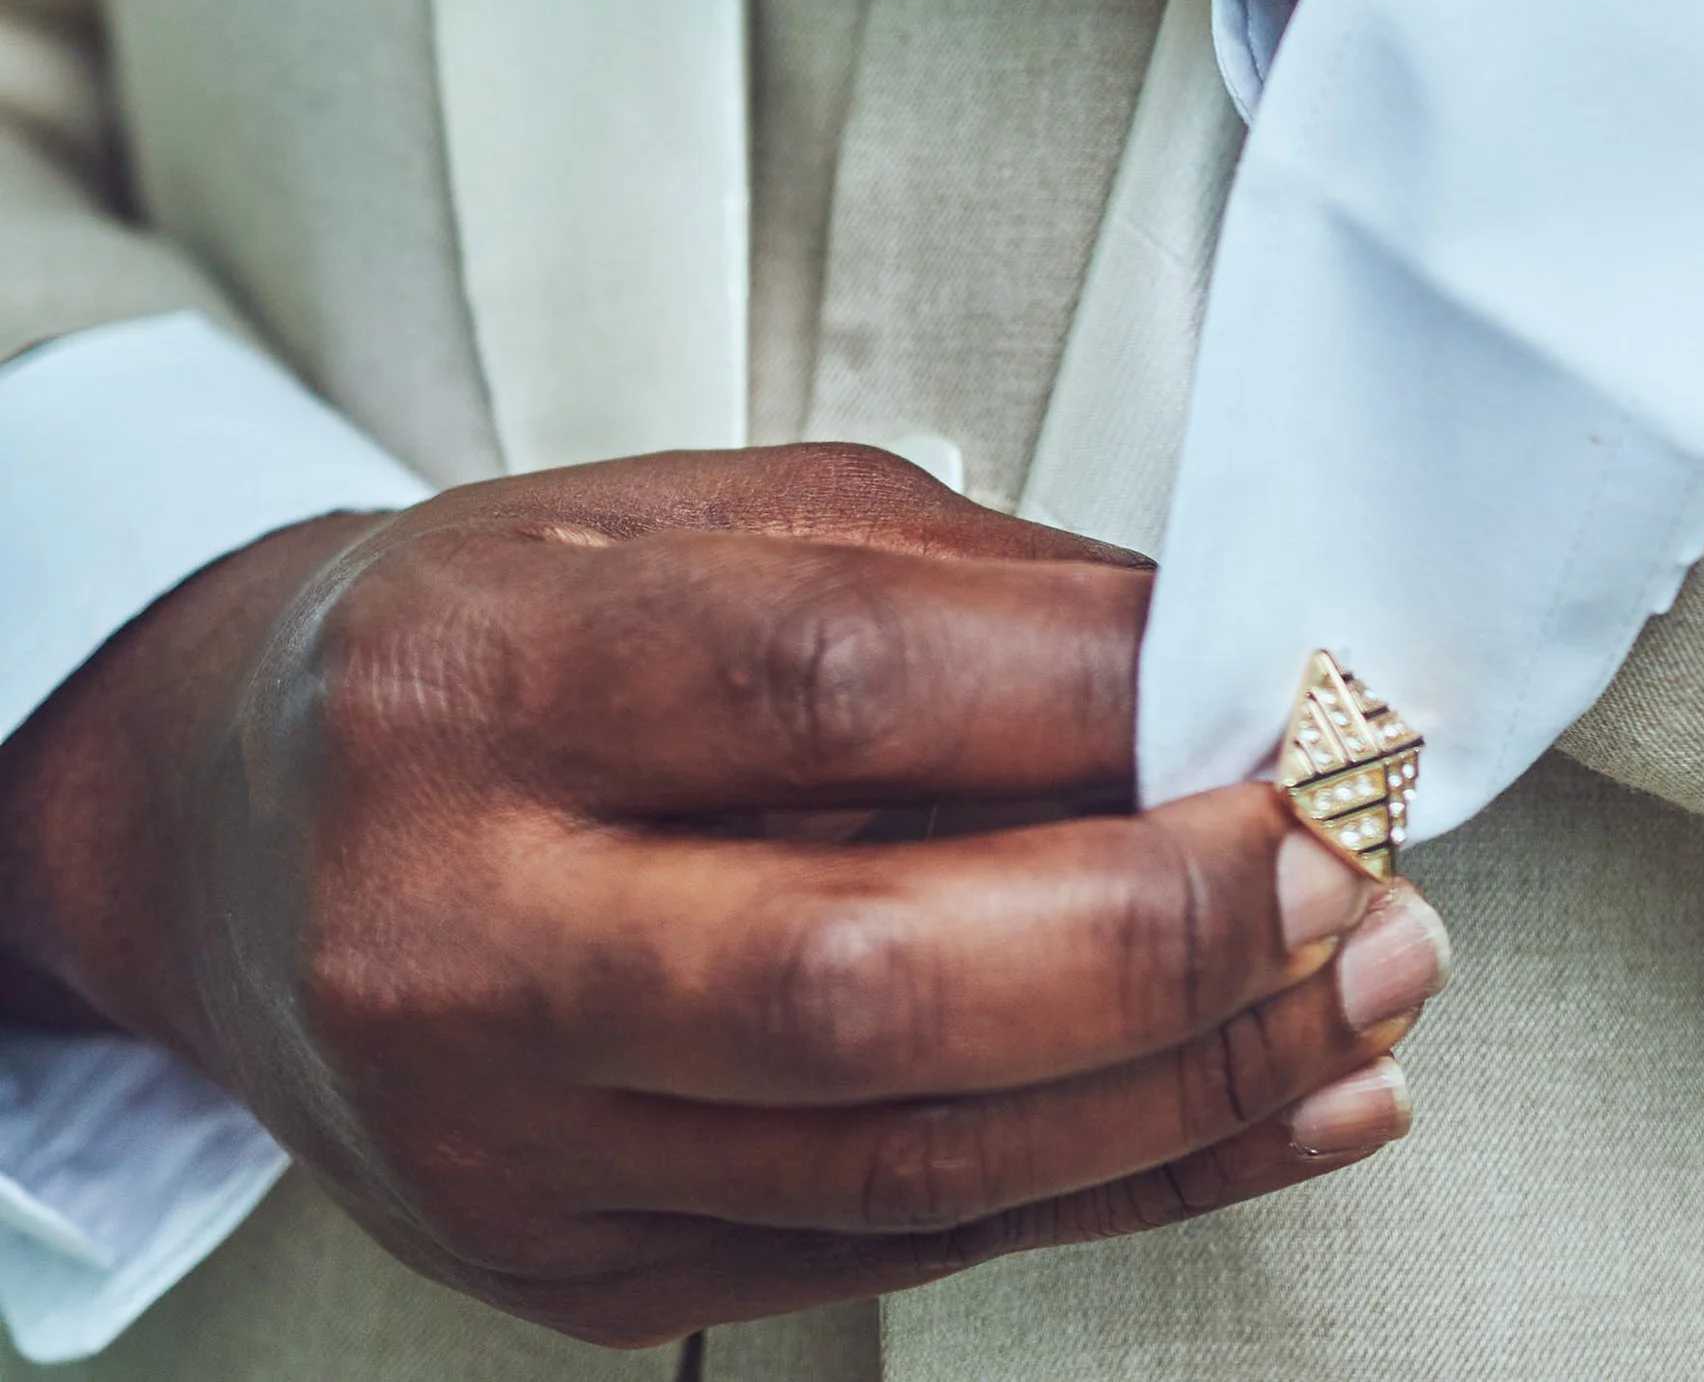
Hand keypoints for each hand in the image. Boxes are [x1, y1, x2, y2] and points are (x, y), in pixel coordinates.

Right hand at [0, 446, 1443, 1348]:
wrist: (237, 835)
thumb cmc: (488, 645)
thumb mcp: (680, 517)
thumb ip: (950, 584)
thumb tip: (1221, 666)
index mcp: (473, 679)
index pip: (825, 683)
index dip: (1096, 692)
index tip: (1292, 678)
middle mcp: (458, 932)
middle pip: (861, 979)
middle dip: (1166, 934)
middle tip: (1354, 862)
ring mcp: (505, 1147)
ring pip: (907, 1161)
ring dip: (1194, 1084)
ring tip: (1371, 984)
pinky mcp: (571, 1281)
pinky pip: (898, 1252)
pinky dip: (1122, 1181)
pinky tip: (1273, 1105)